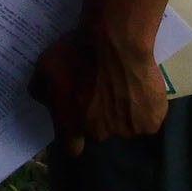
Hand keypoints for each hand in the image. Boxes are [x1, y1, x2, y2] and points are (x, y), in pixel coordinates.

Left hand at [31, 25, 170, 157]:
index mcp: (71, 124)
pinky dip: (144, 106)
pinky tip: (139, 87)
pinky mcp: (150, 123)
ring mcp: (126, 130)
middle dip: (99, 115)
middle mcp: (98, 133)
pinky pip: (147, 118)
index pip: (71, 147)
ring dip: (122, 110)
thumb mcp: (44, 67)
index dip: (73, 136)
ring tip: (122, 84)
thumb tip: (46, 101)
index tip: (77, 122)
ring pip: (124, 124)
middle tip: (101, 89)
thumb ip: (40, 89)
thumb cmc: (75, 54)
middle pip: (98, 131)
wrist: (115, 43)